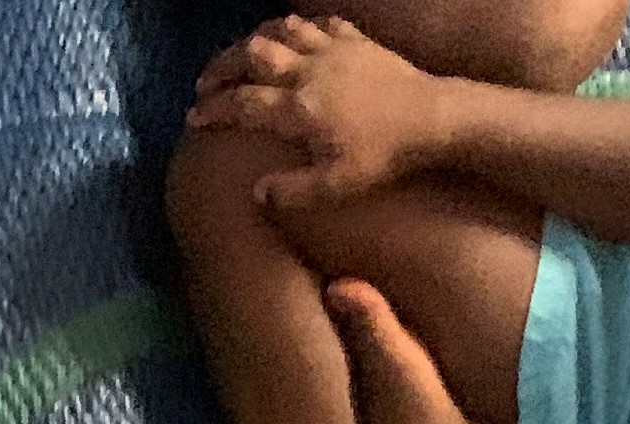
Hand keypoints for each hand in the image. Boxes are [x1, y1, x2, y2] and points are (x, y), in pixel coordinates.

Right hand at [188, 14, 448, 208]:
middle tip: (206, 82)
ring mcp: (334, 50)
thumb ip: (291, 192)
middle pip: (253, 53)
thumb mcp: (335, 186)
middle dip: (223, 65)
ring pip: (284, 30)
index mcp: (298, 108)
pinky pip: (321, 24)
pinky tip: (296, 40)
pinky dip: (302, 29)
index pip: (242, 103)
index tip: (193, 117)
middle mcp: (308, 71)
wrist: (435, 116)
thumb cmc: (384, 155)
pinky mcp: (358, 41)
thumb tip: (256, 192)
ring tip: (245, 56)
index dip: (212, 109)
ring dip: (257, 40)